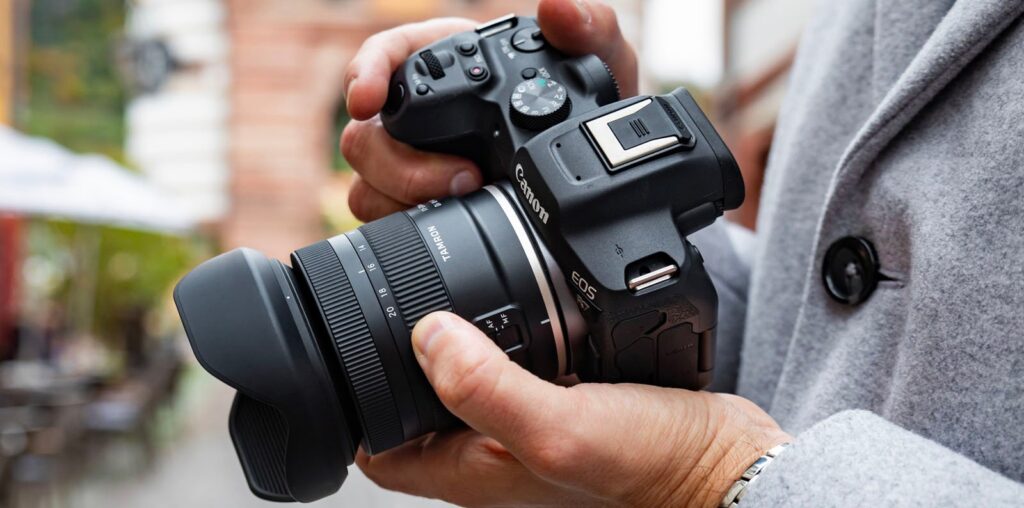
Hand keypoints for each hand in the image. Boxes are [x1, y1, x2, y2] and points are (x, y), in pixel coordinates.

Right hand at [340, 0, 638, 221]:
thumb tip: (558, 9)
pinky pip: (388, 218)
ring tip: (471, 198)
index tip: (366, 100)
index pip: (381, 58)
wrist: (588, 162)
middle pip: (365, 136)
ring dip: (407, 198)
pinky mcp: (420, 204)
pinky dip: (411, 225)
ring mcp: (413, 163)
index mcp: (444, 62)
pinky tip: (452, 226)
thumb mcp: (594, 59)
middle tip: (464, 177)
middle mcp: (417, 114)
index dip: (363, 75)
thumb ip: (585, 27)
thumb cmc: (580, 100)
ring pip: (369, 184)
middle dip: (400, 164)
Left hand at [357, 312, 791, 506]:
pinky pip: (512, 358)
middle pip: (414, 403)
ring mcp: (525, 420)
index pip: (380, 446)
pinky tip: (518, 295)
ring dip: (449, 335)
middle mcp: (489, 447)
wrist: (723, 461)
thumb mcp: (560, 428)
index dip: (354, 400)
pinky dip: (503, 328)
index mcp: (471, 468)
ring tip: (444, 283)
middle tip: (397, 290)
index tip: (350, 340)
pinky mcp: (561, 395)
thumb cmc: (649, 468)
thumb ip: (489, 388)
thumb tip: (425, 334)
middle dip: (396, 354)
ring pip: (461, 376)